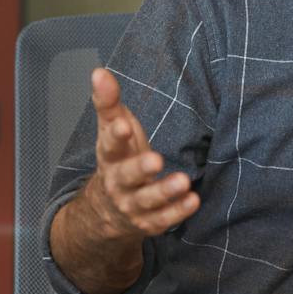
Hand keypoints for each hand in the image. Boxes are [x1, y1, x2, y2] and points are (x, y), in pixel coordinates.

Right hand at [78, 67, 199, 241]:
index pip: (110, 145)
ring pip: (148, 201)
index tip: (123, 125)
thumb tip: (99, 71)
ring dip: (165, 191)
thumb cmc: (118, 158)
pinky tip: (193, 200)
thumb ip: (108, 102)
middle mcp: (118, 182)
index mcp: (109, 157)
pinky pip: (163, 219)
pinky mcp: (149, 221)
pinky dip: (178, 211)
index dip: (116, 135)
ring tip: (183, 181)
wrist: (108, 209)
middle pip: (127, 176)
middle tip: (156, 160)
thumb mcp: (111, 129)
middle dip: (140, 169)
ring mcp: (133, 204)